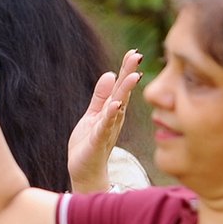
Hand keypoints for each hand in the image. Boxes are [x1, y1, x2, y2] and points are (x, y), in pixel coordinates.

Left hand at [69, 50, 142, 192]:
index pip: (121, 87)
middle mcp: (114, 119)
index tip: (134, 52)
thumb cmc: (89, 143)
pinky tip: (115, 105)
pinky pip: (105, 126)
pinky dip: (110, 115)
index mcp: (112, 111)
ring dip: (125, 92)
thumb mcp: (93, 115)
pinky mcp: (98, 141)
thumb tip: (109, 73)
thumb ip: (100, 96)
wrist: (85, 171)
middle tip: (137, 56)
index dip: (126, 69)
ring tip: (132, 76)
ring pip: (117, 108)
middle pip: (123, 93)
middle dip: (129, 74)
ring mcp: (107, 129)